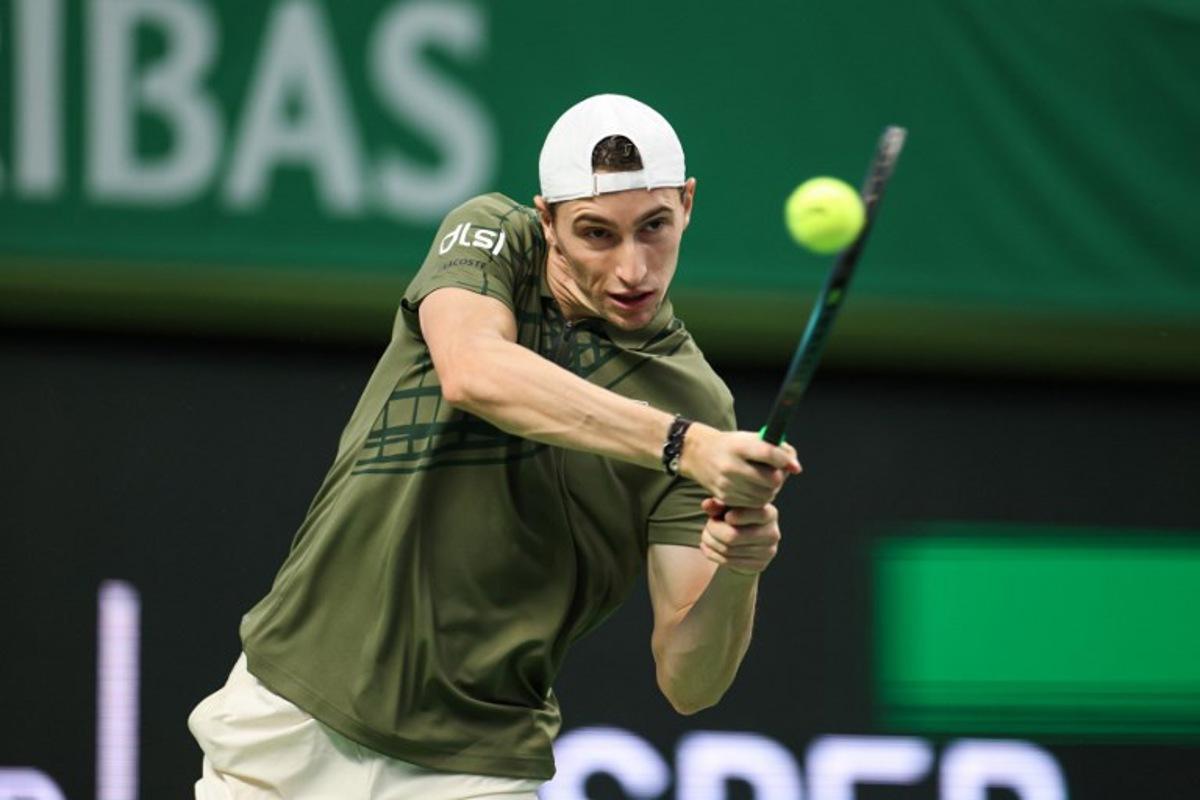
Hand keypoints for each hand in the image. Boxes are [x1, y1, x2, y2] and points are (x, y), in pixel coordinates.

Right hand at [678, 425, 800, 507]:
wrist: (699, 454)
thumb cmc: (732, 446)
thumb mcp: (751, 438)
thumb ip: (777, 449)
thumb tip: (796, 468)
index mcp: (739, 446)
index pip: (768, 453)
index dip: (784, 459)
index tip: (790, 463)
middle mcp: (730, 465)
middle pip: (771, 480)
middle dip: (779, 477)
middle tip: (776, 473)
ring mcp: (726, 483)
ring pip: (765, 495)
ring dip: (771, 489)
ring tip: (764, 480)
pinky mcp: (724, 497)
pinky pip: (754, 503)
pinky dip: (759, 498)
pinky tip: (753, 488)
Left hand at [698, 500, 781, 575]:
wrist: (749, 543)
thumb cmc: (738, 518)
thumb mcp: (729, 508)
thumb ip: (719, 505)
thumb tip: (707, 504)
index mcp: (770, 513)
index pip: (754, 515)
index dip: (735, 515)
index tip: (726, 516)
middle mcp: (772, 533)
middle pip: (733, 536)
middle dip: (713, 530)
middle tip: (708, 525)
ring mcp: (767, 552)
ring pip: (728, 550)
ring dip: (710, 542)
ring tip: (706, 536)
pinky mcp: (758, 565)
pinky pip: (728, 561)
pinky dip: (712, 554)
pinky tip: (706, 547)